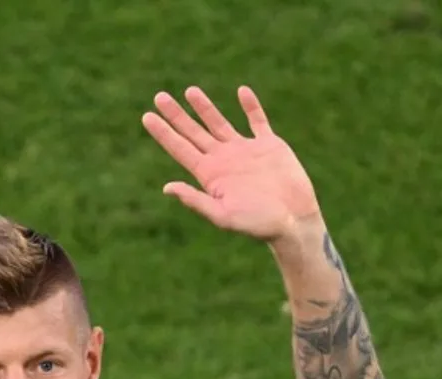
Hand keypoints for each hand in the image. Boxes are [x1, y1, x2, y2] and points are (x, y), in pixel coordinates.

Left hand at [142, 86, 320, 241]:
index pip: (181, 149)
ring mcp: (246, 151)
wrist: (294, 222)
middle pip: (194, 133)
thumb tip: (167, 188)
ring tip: (190, 91)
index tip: (147, 116)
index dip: (163, 133)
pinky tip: (242, 91)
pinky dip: (251, 106)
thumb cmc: (259, 224)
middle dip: (177, 115)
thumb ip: (196, 201)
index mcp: (210, 175)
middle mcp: (224, 160)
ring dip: (205, 107)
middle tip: (159, 97)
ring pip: (220, 123)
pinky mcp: (269, 146)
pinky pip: (258, 120)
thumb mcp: (223, 216)